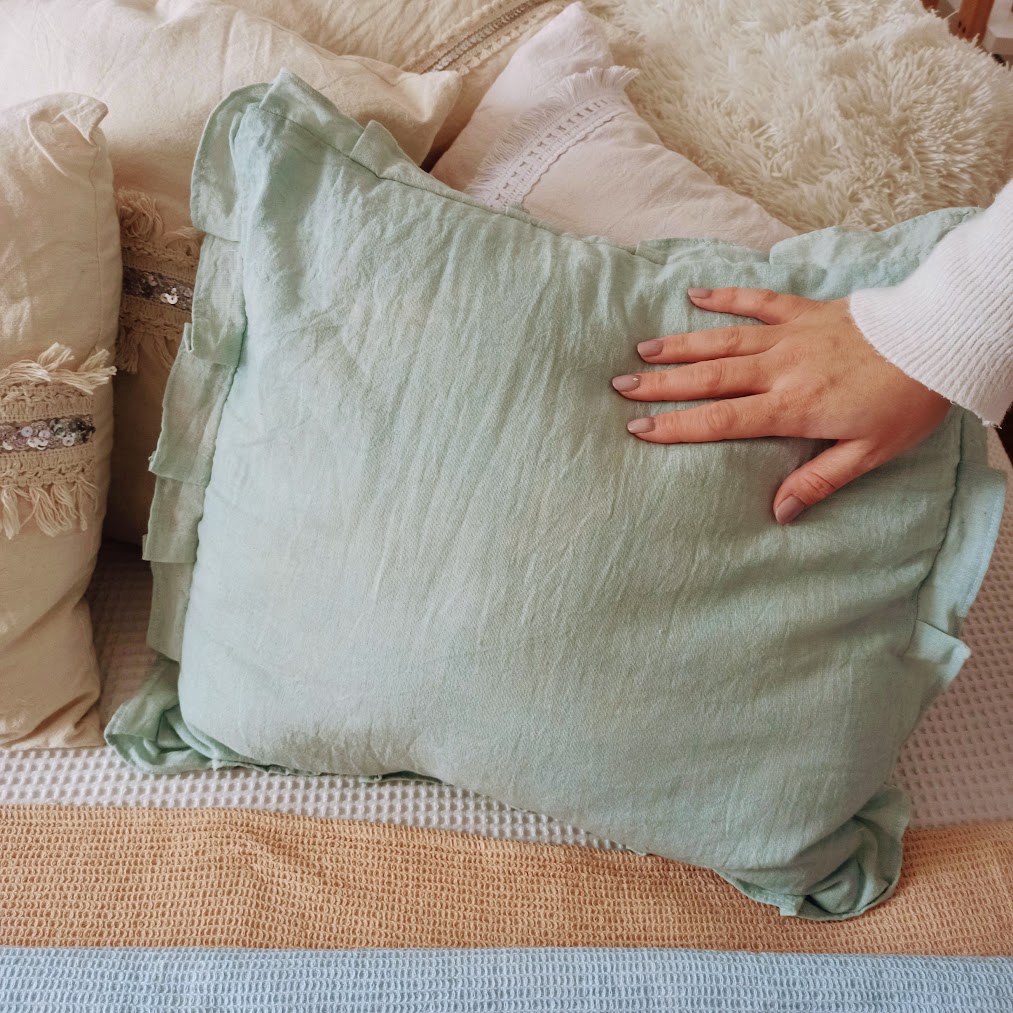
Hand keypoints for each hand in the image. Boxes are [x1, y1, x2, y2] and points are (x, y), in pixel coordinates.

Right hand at [612, 287, 950, 522]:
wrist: (937, 342)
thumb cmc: (905, 402)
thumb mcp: (868, 453)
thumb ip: (819, 480)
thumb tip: (779, 512)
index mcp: (792, 406)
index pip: (721, 419)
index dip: (676, 426)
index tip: (638, 428)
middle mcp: (780, 369)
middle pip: (709, 378)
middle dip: (661, 384)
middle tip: (620, 386)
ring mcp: (789, 336)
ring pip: (722, 340)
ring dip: (680, 345)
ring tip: (641, 350)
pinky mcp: (804, 311)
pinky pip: (757, 301)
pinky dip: (725, 296)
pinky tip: (695, 294)